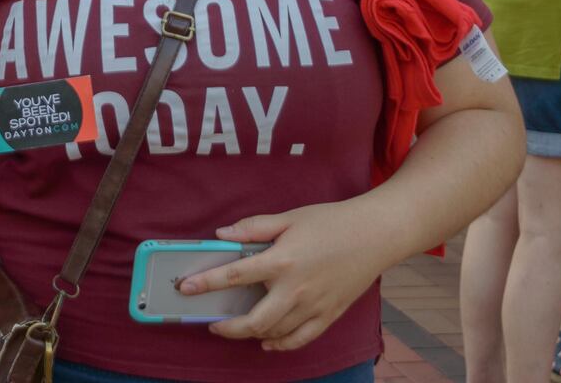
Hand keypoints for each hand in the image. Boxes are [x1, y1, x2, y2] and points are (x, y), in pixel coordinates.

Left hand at [179, 201, 390, 351]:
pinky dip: (281, 344)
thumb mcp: (289, 217)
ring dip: (250, 334)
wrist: (375, 235)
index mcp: (282, 260)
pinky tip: (267, 342)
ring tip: (235, 327)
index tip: (185, 288)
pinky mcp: (329, 315)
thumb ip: (254, 228)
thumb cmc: (331, 222)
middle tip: (211, 321)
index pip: (235, 275)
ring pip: (275, 332)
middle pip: (254, 319)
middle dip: (227, 326)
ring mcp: (314, 306)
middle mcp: (296, 289)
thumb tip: (222, 235)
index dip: (207, 283)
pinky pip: (301, 339)